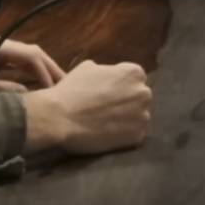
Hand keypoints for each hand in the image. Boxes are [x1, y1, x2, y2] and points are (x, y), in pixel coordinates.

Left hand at [0, 33, 64, 96]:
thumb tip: (25, 97)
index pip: (29, 54)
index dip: (46, 70)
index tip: (58, 87)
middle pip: (30, 55)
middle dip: (49, 71)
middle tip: (66, 89)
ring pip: (24, 62)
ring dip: (40, 76)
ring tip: (56, 93)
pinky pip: (13, 69)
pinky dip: (27, 79)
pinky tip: (36, 92)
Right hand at [22, 60, 151, 154]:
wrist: (60, 117)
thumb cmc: (72, 89)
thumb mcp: (89, 68)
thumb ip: (107, 71)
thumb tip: (111, 76)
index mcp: (134, 73)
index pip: (134, 78)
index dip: (120, 86)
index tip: (108, 93)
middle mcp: (144, 93)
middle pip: (139, 97)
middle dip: (127, 102)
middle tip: (107, 109)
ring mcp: (142, 116)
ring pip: (138, 116)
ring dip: (127, 119)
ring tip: (106, 122)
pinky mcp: (137, 136)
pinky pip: (134, 134)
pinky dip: (124, 135)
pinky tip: (107, 133)